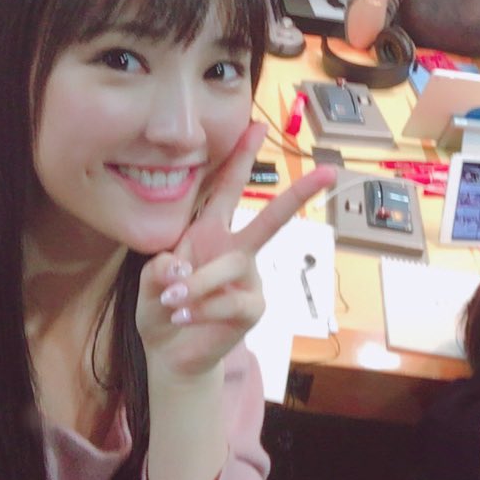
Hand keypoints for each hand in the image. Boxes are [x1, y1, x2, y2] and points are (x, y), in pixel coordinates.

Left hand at [136, 122, 336, 378]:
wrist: (170, 354)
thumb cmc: (164, 308)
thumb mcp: (150, 282)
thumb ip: (161, 269)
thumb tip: (182, 269)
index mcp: (210, 232)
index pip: (227, 189)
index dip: (240, 157)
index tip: (257, 126)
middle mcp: (235, 250)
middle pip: (272, 219)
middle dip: (299, 194)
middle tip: (328, 173)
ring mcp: (249, 279)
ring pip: (230, 266)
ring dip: (196, 284)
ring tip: (171, 300)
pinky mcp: (253, 308)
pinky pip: (231, 301)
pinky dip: (201, 309)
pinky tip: (183, 317)